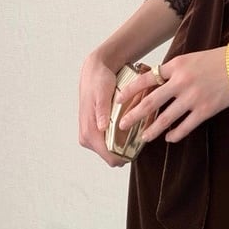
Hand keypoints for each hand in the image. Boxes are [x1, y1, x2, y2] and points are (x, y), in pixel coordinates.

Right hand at [78, 52, 138, 167]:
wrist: (94, 71)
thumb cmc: (99, 81)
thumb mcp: (102, 93)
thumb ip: (101, 111)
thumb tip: (101, 127)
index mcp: (89, 132)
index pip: (110, 157)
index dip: (126, 156)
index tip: (141, 147)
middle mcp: (87, 137)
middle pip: (112, 157)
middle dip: (126, 150)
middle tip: (140, 136)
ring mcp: (90, 135)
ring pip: (111, 150)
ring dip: (123, 144)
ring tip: (135, 130)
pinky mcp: (95, 131)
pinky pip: (109, 142)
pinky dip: (119, 138)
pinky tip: (127, 127)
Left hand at [114, 47, 228, 144]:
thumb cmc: (216, 59)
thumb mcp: (190, 58)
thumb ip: (173, 71)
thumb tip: (155, 83)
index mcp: (175, 66)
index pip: (146, 79)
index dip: (130, 91)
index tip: (118, 100)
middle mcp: (181, 82)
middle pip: (150, 102)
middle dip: (134, 115)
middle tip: (122, 125)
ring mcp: (193, 97)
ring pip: (166, 118)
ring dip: (152, 130)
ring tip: (144, 137)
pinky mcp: (205, 110)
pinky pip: (185, 126)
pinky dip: (175, 134)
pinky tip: (169, 138)